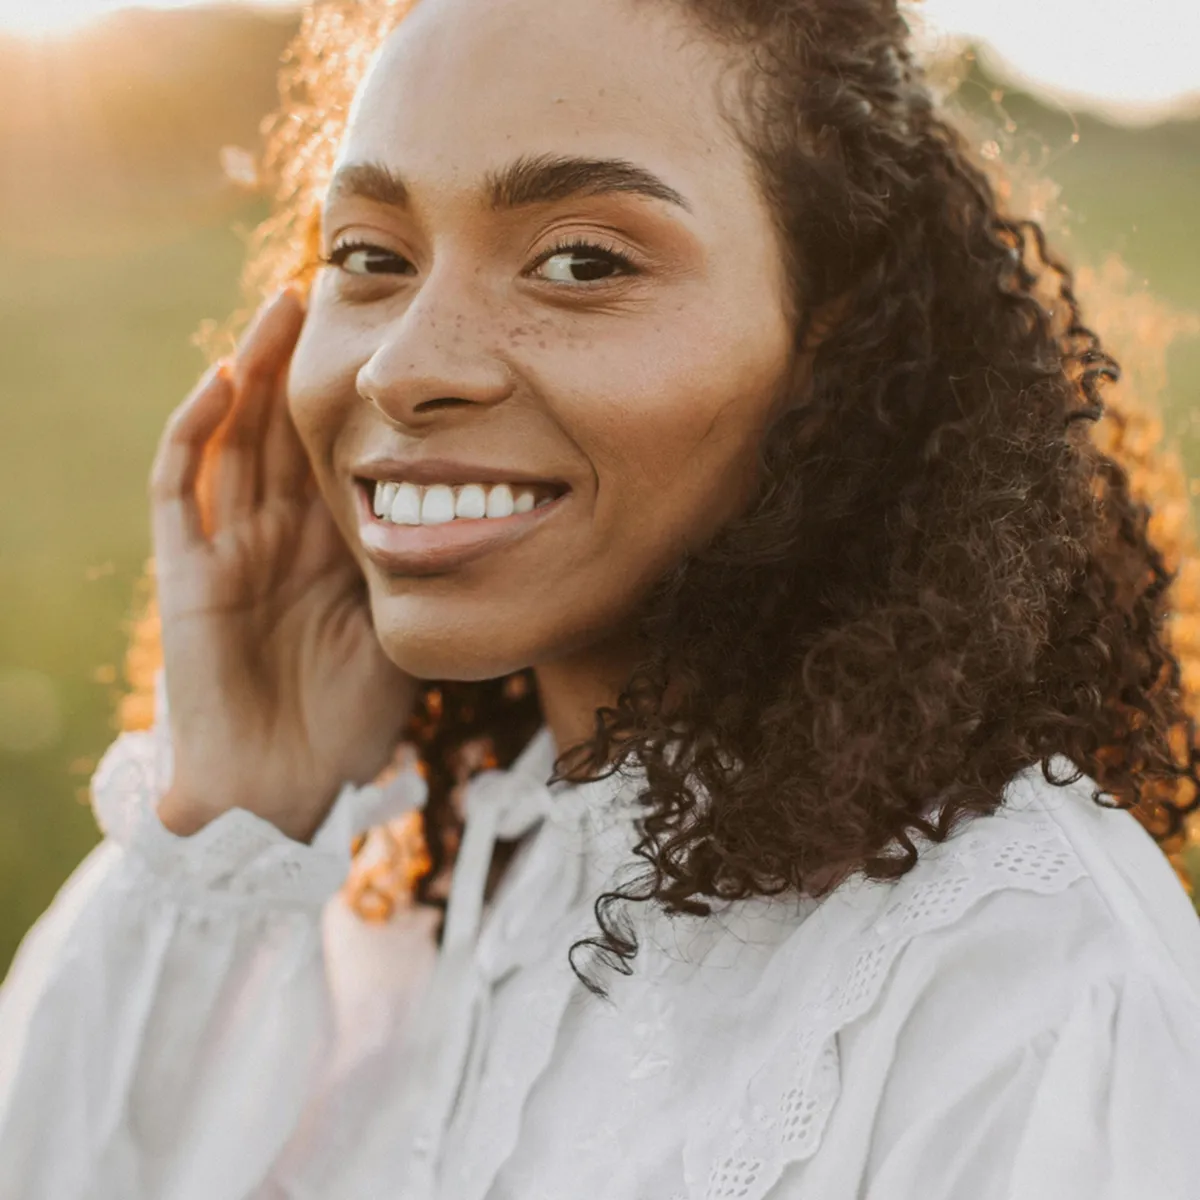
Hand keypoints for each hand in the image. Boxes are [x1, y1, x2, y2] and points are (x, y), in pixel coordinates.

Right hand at [148, 288, 418, 842]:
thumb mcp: (402, 625)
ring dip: (253, 371)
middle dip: (302, 360)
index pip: (337, 450)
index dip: (354, 394)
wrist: (284, 790)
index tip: (390, 335)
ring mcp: (231, 549)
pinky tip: (223, 378)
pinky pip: (182, 489)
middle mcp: (278, 536)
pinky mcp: (190, 572)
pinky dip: (196, 432)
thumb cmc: (347, 720)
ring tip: (281, 305)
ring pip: (235, 438)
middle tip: (331, 287)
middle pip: (285, 427)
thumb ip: (424, 568)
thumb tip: (491, 515)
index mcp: (328, 546)